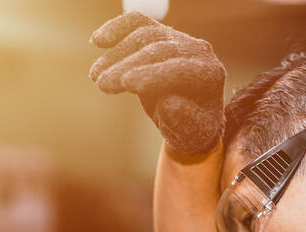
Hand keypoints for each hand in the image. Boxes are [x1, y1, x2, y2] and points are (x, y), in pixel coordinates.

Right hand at [90, 12, 225, 155]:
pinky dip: (117, 28)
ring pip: (144, 36)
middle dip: (128, 66)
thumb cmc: (190, 128)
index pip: (180, 69)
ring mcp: (179, 39)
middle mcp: (198, 51)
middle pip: (159, 50)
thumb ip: (182, 121)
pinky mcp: (161, 34)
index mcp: (210, 74)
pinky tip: (97, 40)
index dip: (153, 75)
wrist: (189, 116)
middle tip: (102, 84)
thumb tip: (169, 104)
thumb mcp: (189, 134)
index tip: (127, 83)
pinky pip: (138, 24)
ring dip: (116, 54)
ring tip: (95, 76)